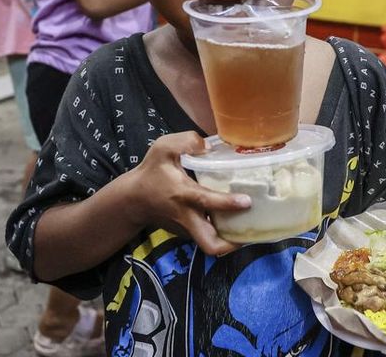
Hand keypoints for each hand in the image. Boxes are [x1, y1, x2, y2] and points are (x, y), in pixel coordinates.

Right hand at [125, 132, 250, 256]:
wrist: (133, 199)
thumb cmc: (151, 173)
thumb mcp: (163, 148)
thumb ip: (186, 141)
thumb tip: (209, 146)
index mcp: (184, 195)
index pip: (207, 202)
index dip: (227, 203)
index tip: (247, 201)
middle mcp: (187, 217)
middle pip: (209, 244)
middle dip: (232, 244)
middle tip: (252, 232)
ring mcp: (187, 229)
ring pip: (211, 244)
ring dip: (230, 241)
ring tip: (250, 228)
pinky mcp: (186, 234)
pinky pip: (207, 236)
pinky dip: (220, 233)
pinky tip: (233, 220)